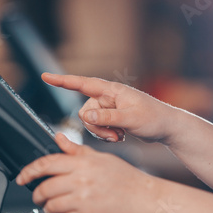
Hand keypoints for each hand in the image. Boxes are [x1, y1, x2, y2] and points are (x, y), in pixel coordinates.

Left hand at [16, 133, 158, 212]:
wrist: (145, 199)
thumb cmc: (127, 178)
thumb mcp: (101, 158)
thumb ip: (77, 150)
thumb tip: (59, 139)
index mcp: (83, 163)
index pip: (47, 163)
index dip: (29, 171)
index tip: (22, 177)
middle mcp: (81, 180)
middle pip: (45, 187)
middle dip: (36, 194)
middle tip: (38, 195)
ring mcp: (83, 200)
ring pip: (51, 206)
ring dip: (47, 208)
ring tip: (52, 207)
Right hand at [41, 73, 175, 143]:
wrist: (167, 127)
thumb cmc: (154, 119)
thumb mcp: (130, 119)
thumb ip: (106, 118)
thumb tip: (84, 115)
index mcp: (112, 91)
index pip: (82, 83)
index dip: (62, 81)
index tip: (45, 76)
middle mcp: (109, 97)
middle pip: (85, 111)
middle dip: (96, 127)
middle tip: (115, 135)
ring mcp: (110, 107)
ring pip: (91, 122)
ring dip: (102, 132)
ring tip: (120, 136)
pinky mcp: (113, 117)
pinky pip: (99, 127)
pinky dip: (107, 134)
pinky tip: (121, 136)